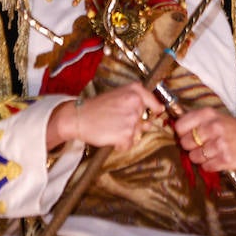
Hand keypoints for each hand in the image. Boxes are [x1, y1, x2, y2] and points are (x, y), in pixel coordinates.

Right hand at [47, 84, 162, 151]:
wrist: (79, 117)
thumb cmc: (96, 107)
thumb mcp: (118, 95)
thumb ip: (136, 103)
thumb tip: (152, 121)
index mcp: (134, 91)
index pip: (155, 103)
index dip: (155, 110)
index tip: (156, 113)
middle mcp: (136, 103)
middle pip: (144, 121)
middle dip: (134, 124)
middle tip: (117, 121)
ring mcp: (132, 120)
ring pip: (137, 133)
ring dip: (126, 135)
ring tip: (112, 128)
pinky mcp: (126, 134)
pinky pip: (129, 144)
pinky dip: (121, 144)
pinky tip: (110, 136)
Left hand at [173, 108, 235, 180]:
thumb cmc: (228, 128)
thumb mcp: (213, 117)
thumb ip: (194, 120)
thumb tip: (173, 129)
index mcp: (208, 114)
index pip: (180, 126)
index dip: (181, 133)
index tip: (187, 135)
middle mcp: (215, 127)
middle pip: (185, 143)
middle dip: (190, 146)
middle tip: (199, 145)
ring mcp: (221, 144)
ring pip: (194, 157)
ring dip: (199, 157)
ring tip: (209, 152)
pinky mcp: (226, 159)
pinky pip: (205, 166)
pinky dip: (208, 165)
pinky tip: (216, 158)